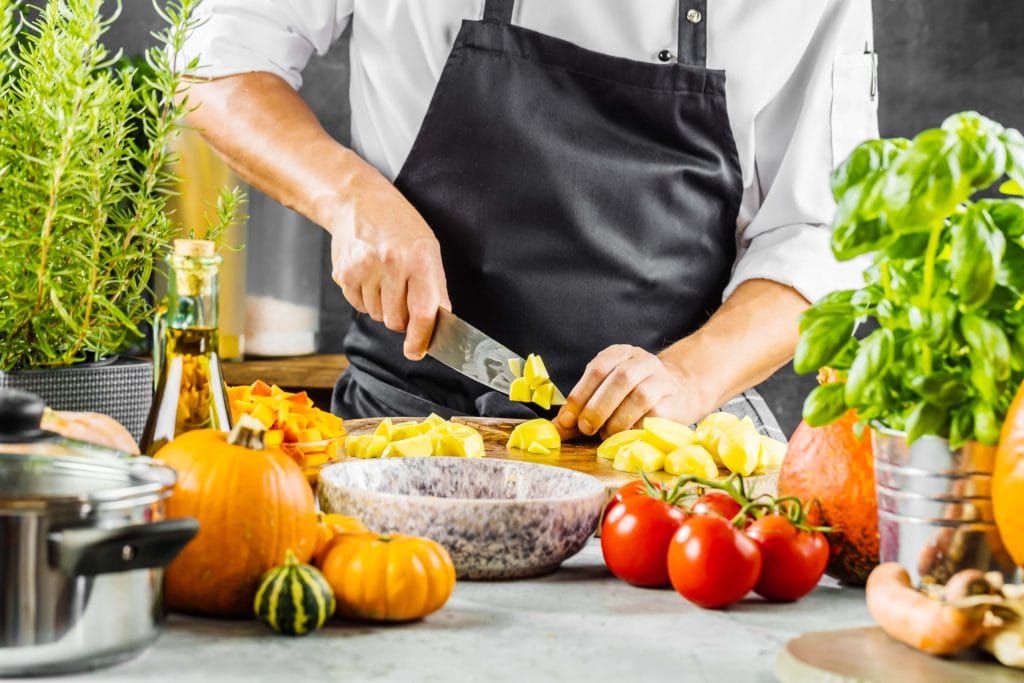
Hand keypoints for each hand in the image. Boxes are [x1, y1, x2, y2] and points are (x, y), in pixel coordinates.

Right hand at [329, 171, 450, 359]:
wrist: (359, 202)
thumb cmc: (400, 226)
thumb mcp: (428, 249)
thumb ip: (435, 288)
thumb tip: (438, 323)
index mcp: (419, 259)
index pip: (422, 312)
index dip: (420, 338)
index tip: (416, 352)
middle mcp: (391, 264)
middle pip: (395, 321)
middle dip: (401, 319)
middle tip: (402, 296)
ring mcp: (364, 269)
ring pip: (376, 315)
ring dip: (382, 307)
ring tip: (384, 279)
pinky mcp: (344, 273)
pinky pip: (358, 305)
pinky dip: (365, 298)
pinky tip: (369, 276)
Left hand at [554, 345, 709, 440]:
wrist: (678, 394)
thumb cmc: (631, 396)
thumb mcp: (603, 394)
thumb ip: (580, 410)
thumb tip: (555, 430)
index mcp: (620, 354)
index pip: (597, 368)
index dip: (580, 395)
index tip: (567, 419)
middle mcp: (642, 361)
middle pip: (619, 379)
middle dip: (598, 407)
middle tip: (585, 428)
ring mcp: (661, 379)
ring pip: (639, 396)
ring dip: (617, 420)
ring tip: (606, 434)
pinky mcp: (674, 401)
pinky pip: (654, 415)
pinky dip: (636, 427)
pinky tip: (627, 435)